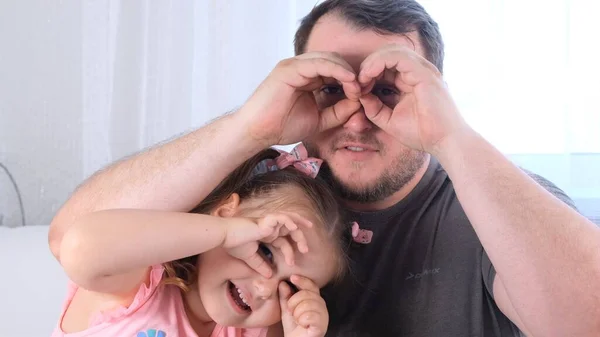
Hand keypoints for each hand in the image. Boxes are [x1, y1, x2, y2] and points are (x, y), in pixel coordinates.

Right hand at [224, 212, 312, 277]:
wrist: (225, 236)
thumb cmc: (234, 244)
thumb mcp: (250, 257)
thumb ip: (260, 265)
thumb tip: (269, 275)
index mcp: (266, 234)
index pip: (283, 242)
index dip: (289, 252)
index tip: (292, 263)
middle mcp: (270, 227)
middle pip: (290, 230)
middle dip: (300, 238)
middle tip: (305, 250)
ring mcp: (269, 222)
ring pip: (290, 220)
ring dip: (299, 227)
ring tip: (308, 231)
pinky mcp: (266, 220)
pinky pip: (282, 217)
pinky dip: (289, 220)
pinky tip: (294, 227)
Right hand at [237, 52, 362, 146]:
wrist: (258, 132)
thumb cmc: (282, 126)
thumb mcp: (320, 120)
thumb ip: (338, 112)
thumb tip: (359, 104)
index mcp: (307, 77)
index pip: (336, 70)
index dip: (352, 81)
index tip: (364, 96)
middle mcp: (301, 68)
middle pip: (335, 61)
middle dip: (352, 74)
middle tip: (363, 91)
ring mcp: (294, 66)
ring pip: (329, 59)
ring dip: (347, 72)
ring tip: (357, 87)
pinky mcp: (290, 68)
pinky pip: (318, 63)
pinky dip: (336, 69)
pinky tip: (349, 80)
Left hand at [280, 275, 328, 336]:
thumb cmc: (293, 327)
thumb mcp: (287, 309)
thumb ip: (285, 296)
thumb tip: (282, 283)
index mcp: (315, 300)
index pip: (311, 285)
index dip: (302, 280)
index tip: (292, 277)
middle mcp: (321, 306)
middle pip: (308, 293)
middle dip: (294, 301)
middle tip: (290, 311)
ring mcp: (323, 316)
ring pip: (308, 304)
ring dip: (297, 312)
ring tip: (296, 319)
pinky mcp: (322, 326)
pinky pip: (310, 316)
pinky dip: (301, 320)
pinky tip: (302, 325)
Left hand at [357, 44, 469, 154]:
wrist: (445, 143)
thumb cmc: (422, 134)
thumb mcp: (390, 121)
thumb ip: (374, 109)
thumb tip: (360, 96)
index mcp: (411, 80)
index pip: (386, 66)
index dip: (368, 74)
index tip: (356, 90)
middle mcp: (418, 71)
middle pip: (387, 55)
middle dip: (368, 66)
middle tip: (356, 84)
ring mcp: (423, 70)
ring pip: (391, 51)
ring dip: (371, 63)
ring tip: (361, 79)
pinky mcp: (424, 73)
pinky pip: (398, 57)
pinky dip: (379, 63)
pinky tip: (368, 77)